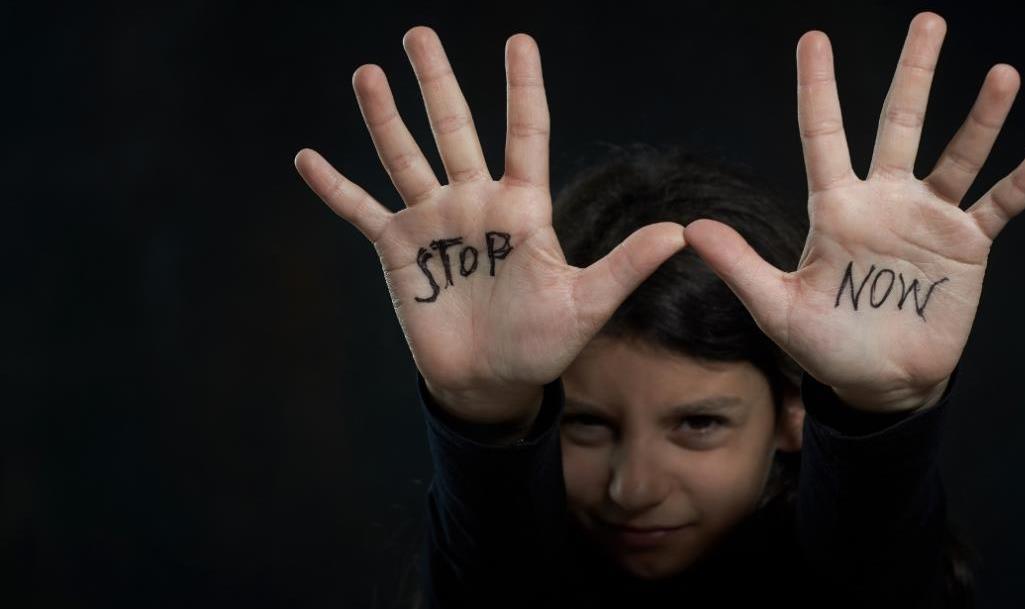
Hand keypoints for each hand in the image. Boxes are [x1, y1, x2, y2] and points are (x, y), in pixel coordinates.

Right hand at [294, 27, 685, 425]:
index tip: (520, 41)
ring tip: (368, 73)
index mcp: (522, 207)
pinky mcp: (398, 251)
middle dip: (436, 83)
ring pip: (405, 157)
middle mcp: (475, 204)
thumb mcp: (587, 304)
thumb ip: (626, 265)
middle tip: (419, 34)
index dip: (523, 88)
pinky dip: (335, 188)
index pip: (524, 134)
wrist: (491, 382)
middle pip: (454, 129)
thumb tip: (680, 234)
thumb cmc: (541, 343)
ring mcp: (434, 223)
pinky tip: (307, 158)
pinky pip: (361, 212)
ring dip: (384, 117)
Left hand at [684, 12, 1024, 412]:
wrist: (880, 385)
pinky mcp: (966, 247)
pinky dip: (1019, 184)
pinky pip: (996, 207)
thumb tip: (691, 229)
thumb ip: (741, 265)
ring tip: (1003, 74)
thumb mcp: (778, 306)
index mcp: (837, 207)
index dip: (818, 88)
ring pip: (958, 156)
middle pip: (900, 124)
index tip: (814, 39)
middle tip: (928, 21)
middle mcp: (885, 200)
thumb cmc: (825, 344)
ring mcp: (929, 219)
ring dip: (981, 118)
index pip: (823, 135)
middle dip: (914, 73)